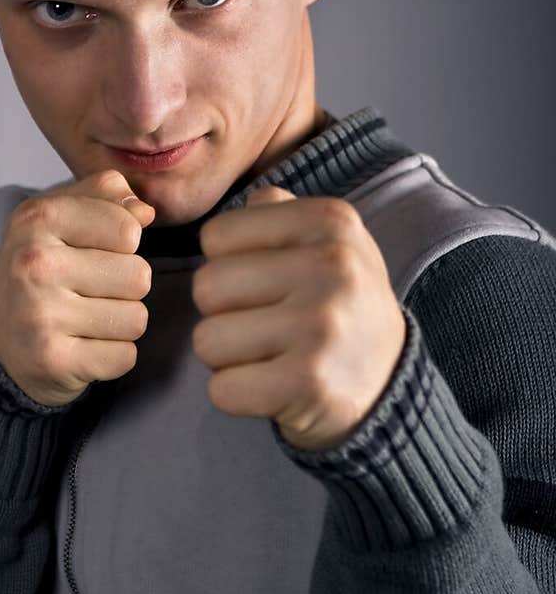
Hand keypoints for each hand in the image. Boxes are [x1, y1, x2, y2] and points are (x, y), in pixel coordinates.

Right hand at [0, 169, 155, 406]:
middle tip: (87, 294)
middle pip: (139, 276)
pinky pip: (125, 356)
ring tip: (84, 321)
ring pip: (136, 319)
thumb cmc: (39, 275)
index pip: (129, 229)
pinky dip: (111, 356)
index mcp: (37, 220)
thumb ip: (104, 198)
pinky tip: (82, 347)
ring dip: (119, 324)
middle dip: (124, 288)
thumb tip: (146, 211)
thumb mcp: (58, 221)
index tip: (94, 254)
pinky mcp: (53, 361)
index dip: (124, 245)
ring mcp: (40, 315)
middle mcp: (34, 264)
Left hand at [191, 184, 408, 451]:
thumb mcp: (328, 244)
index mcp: (330, 222)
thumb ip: (281, 212)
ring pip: (207, 340)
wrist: (388, 384)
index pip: (216, 236)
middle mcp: (332, 266)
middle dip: (223, 314)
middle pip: (206, 286)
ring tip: (272, 356)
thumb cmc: (339, 308)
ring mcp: (322, 325)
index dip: (228, 266)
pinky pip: (222, 389)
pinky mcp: (309, 381)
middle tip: (267, 327)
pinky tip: (274, 387)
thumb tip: (248, 198)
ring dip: (228, 358)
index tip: (268, 285)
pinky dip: (237, 395)